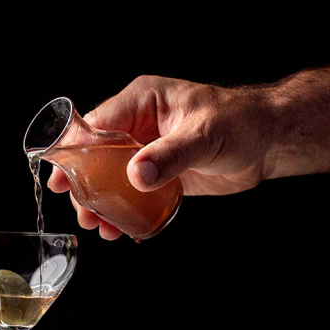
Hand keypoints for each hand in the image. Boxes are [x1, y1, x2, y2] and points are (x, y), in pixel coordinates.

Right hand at [47, 75, 275, 237]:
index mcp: (142, 102)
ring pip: (112, 178)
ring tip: (100, 225)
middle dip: (86, 185)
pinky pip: (134, 193)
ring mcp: (148, 151)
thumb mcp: (204, 136)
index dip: (75, 151)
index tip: (62, 177)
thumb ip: (170, 155)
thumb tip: (137, 175)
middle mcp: (139, 125)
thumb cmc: (240, 123)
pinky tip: (122, 228)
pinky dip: (125, 211)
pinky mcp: (160, 174)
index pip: (97, 124)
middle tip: (84, 210)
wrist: (267, 142)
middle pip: (97, 155)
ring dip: (103, 202)